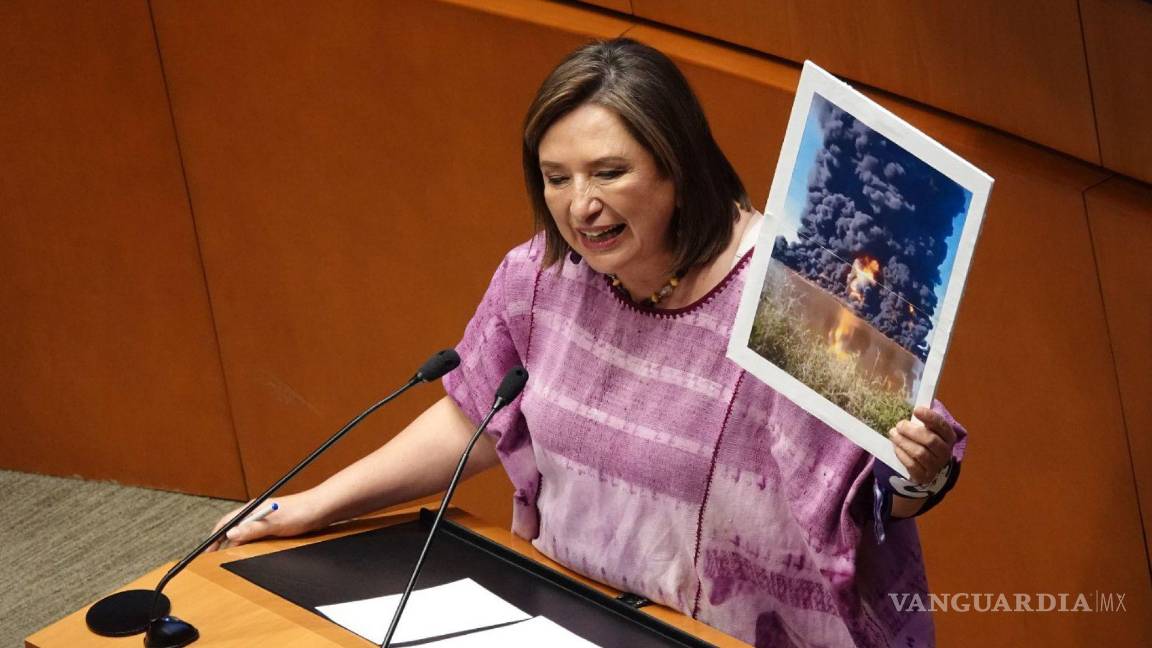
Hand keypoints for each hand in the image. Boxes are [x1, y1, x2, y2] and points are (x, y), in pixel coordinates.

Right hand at [206, 490, 328, 551]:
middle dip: (222, 542)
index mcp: (253, 508)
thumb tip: (231, 534)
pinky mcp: (274, 526)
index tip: (208, 550)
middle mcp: (257, 512)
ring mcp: (266, 519)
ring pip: (244, 533)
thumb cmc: (302, 512)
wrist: (322, 509)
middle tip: (214, 557)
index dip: (215, 536)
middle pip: (233, 528)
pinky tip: (249, 552)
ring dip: (235, 544)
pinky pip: (255, 536)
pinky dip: (248, 544)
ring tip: (227, 557)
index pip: (227, 522)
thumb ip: (253, 529)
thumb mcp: (275, 523)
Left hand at [888, 405, 955, 484]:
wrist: (926, 465)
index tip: (916, 410)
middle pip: (930, 440)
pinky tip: (896, 446)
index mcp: (949, 436)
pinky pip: (912, 465)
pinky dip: (901, 454)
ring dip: (903, 442)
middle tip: (899, 425)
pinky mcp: (924, 476)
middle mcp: (945, 452)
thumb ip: (923, 419)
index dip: (930, 417)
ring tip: (893, 434)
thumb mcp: (928, 428)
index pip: (942, 425)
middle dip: (911, 431)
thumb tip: (912, 405)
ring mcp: (936, 466)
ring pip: (919, 453)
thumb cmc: (925, 440)